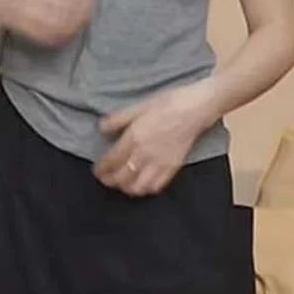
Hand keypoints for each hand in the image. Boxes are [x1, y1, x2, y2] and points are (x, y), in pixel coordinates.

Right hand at [0, 0, 95, 46]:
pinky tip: (69, 31)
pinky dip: (65, 35)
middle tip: (91, 8)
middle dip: (86, 8)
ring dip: (78, 23)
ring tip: (82, 20)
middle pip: (75, 8)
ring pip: (67, 24)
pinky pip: (54, 37)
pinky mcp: (31, 30)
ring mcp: (36, 15)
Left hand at [92, 85, 208, 196]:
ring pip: (137, 187)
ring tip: (122, 183)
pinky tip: (141, 185)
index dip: (101, 169)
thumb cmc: (167, 103)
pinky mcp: (172, 168)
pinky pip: (155, 187)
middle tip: (106, 179)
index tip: (97, 170)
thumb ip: (118, 119)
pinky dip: (145, 190)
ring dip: (126, 188)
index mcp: (134, 138)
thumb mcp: (138, 106)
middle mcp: (144, 154)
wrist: (195, 109)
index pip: (111, 162)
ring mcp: (159, 164)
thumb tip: (101, 129)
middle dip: (110, 181)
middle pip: (121, 178)